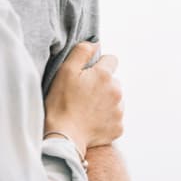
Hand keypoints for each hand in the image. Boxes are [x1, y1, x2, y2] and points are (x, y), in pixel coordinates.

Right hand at [44, 41, 122, 155]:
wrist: (64, 137)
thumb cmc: (61, 103)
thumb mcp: (65, 71)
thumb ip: (82, 52)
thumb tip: (95, 43)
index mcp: (105, 75)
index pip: (111, 60)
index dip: (98, 65)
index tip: (87, 75)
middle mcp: (117, 91)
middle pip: (114, 81)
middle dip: (102, 84)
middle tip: (84, 94)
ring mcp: (119, 111)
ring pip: (115, 99)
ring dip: (105, 101)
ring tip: (86, 109)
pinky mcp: (118, 128)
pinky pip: (114, 117)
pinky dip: (106, 118)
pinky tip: (91, 121)